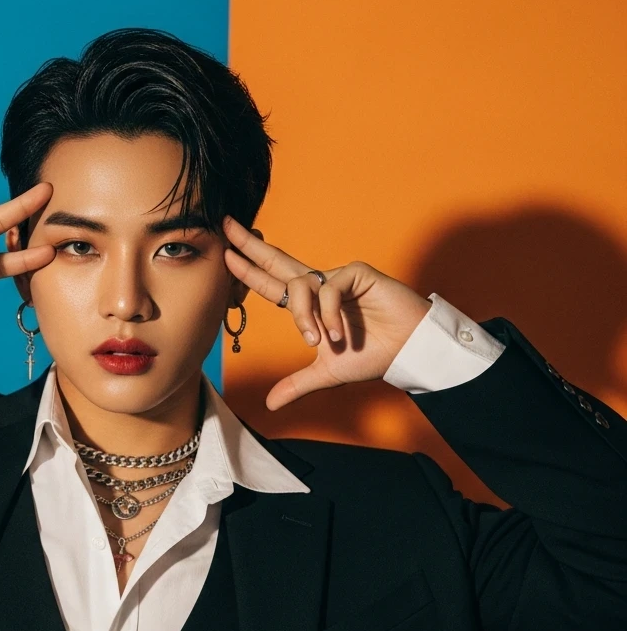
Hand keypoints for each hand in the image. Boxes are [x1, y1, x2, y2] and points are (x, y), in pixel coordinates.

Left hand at [222, 214, 432, 409]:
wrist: (406, 352)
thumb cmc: (370, 356)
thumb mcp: (325, 374)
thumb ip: (296, 384)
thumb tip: (270, 405)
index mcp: (309, 304)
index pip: (271, 284)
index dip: (248, 271)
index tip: (225, 255)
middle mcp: (320, 285)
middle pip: (277, 261)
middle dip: (250, 245)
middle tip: (226, 225)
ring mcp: (337, 277)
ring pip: (301, 286)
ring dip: (303, 316)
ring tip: (319, 341)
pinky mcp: (357, 273)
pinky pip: (329, 289)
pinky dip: (329, 314)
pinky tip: (340, 334)